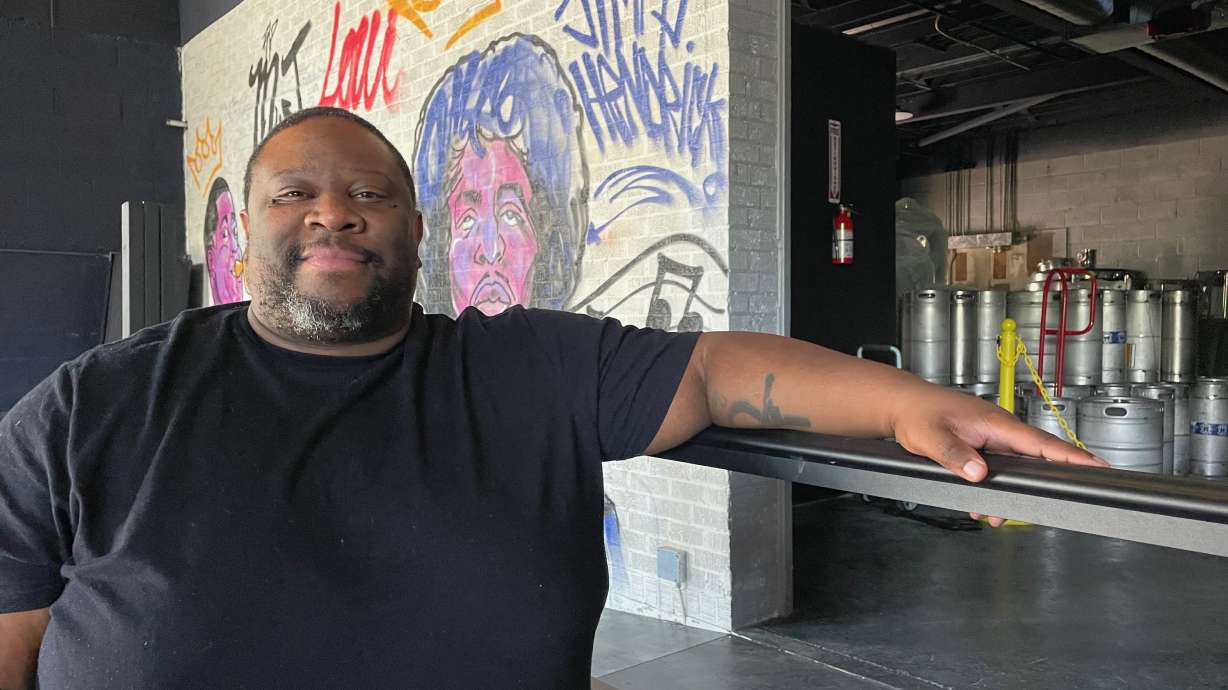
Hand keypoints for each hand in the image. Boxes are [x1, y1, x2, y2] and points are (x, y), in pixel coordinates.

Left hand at [889, 385, 1109, 526]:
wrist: (903, 406)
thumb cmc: (918, 414)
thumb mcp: (932, 438)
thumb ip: (955, 455)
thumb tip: (978, 473)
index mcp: (996, 423)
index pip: (1042, 442)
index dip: (1072, 456)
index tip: (1099, 467)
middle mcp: (1000, 429)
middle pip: (1035, 459)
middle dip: (1042, 484)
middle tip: (1051, 504)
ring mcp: (992, 437)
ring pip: (1015, 469)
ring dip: (1007, 492)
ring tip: (993, 515)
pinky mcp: (983, 444)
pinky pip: (999, 468)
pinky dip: (992, 487)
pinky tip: (979, 503)